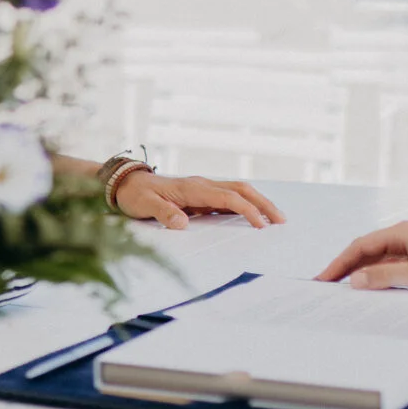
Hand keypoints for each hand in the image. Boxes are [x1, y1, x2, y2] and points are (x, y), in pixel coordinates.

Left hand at [115, 170, 284, 229]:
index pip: (227, 197)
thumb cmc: (135, 195)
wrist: (126, 183)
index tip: (260, 224)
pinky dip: (245, 206)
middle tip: (281, 220)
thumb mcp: (145, 205)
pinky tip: (253, 217)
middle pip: (241, 189)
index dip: (246, 210)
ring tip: (275, 219)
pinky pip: (228, 198)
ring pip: (238, 191)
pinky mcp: (201, 195)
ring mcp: (203, 188)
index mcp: (192, 187)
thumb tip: (183, 224)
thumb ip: (163, 213)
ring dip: (258, 203)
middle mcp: (202, 185)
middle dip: (263, 203)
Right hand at [315, 220, 407, 291]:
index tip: (323, 279)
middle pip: (366, 253)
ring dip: (360, 277)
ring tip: (342, 294)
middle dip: (345, 269)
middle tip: (324, 287)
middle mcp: (404, 239)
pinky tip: (370, 295)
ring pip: (377, 263)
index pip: (361, 246)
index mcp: (402, 233)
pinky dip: (376, 282)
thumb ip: (385, 276)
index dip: (339, 263)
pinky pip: (390, 272)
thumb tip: (355, 279)